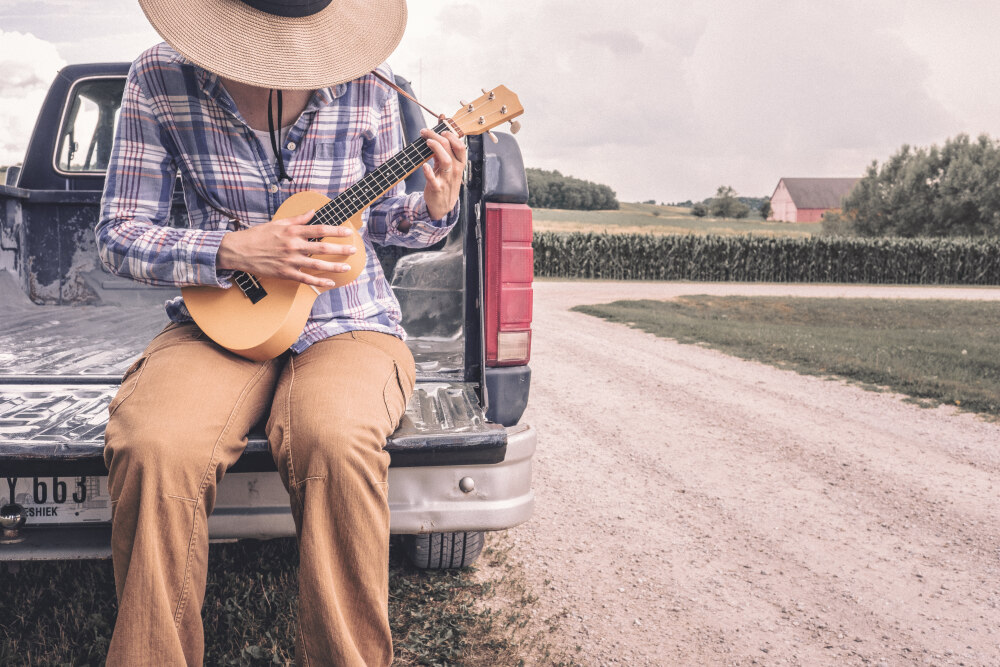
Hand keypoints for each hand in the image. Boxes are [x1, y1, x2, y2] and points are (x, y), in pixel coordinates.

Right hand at [217, 210, 356, 288]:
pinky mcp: (284, 273)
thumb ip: (297, 219)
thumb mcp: (278, 223)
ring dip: (334, 267)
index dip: (335, 231)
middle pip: (322, 248)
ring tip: (346, 267)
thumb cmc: (258, 235)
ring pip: (317, 265)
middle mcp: (293, 245)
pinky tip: (330, 282)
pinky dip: (318, 281)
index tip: (348, 232)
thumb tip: (312, 212)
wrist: (238, 250)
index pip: (319, 230)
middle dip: (340, 249)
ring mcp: (289, 260)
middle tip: (353, 249)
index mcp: (292, 231)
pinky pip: (305, 278)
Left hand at [420, 128, 465, 220]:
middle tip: (426, 132)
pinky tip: (424, 165)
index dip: (451, 134)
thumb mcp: (448, 166)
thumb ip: (443, 149)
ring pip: (445, 160)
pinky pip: (433, 179)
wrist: (442, 205)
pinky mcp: (436, 188)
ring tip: (427, 141)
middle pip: (451, 148)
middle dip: (438, 136)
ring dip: (436, 148)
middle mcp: (455, 170)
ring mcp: (447, 179)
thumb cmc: (444, 181)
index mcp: (459, 163)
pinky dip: (429, 172)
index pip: (460, 145)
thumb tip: (439, 129)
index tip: (440, 129)